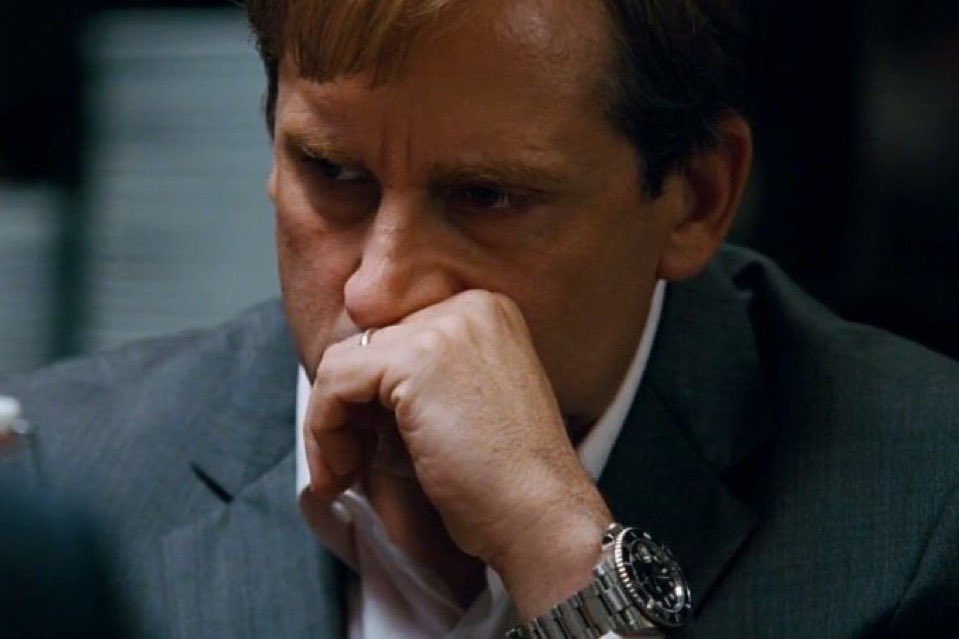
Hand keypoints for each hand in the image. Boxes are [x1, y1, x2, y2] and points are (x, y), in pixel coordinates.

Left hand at [304, 289, 611, 616]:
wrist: (543, 517)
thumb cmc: (506, 482)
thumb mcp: (464, 405)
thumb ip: (420, 379)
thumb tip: (347, 386)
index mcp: (487, 312)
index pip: (396, 335)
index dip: (369, 394)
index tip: (363, 444)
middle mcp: (469, 306)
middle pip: (368, 345)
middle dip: (344, 410)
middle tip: (347, 465)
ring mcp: (445, 328)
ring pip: (343, 360)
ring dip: (329, 423)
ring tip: (342, 474)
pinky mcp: (414, 360)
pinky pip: (334, 380)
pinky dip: (323, 428)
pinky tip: (343, 470)